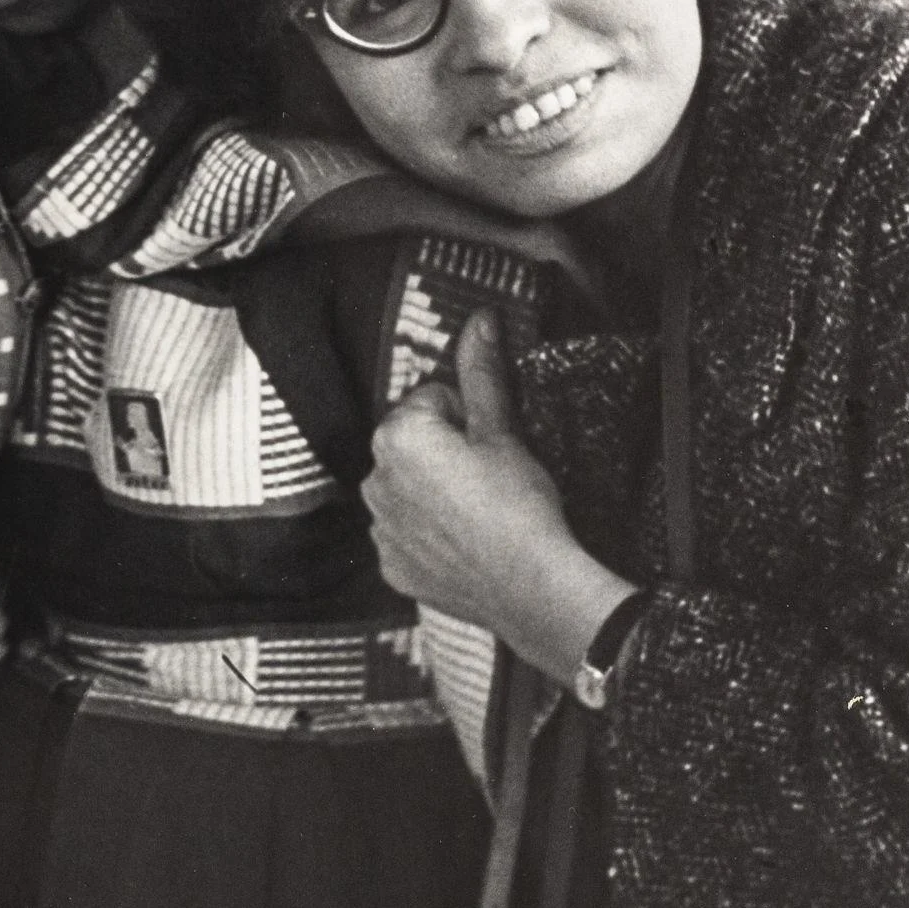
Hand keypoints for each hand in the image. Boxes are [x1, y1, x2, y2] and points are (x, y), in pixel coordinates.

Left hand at [364, 309, 636, 680]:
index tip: (490, 446)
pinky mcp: (391, 566)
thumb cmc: (521, 506)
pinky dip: (429, 537)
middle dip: (444, 455)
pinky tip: (464, 544)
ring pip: (408, 491)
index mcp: (396, 438)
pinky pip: (406, 536)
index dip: (467, 420)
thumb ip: (482, 373)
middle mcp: (373, 481)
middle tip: (489, 481)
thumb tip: (480, 319)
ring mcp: (379, 528)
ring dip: (433, 495)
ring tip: (479, 515)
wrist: (535, 588)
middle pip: (413, 446)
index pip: (430, 402)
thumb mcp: (503, 433)